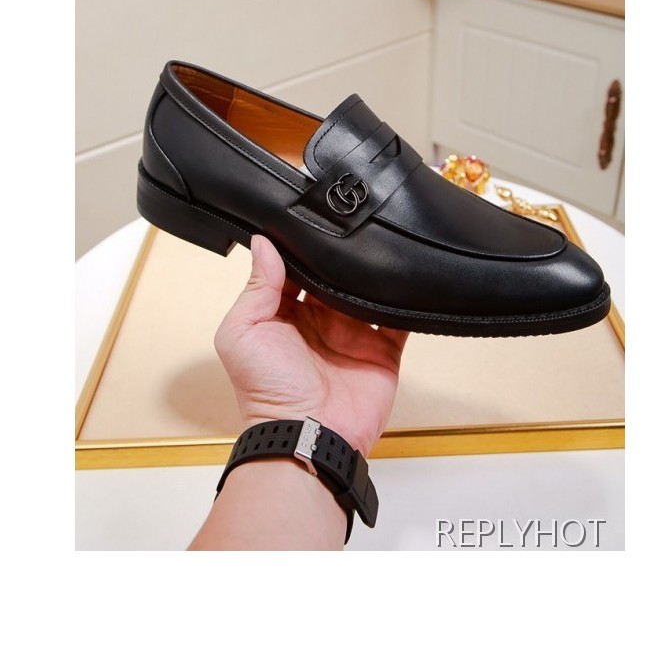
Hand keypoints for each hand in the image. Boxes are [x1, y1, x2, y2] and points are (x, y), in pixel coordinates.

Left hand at [214, 235, 408, 456]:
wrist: (309, 436)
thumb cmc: (267, 391)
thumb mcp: (243, 334)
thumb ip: (256, 288)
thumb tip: (262, 242)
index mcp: (284, 315)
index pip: (293, 270)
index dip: (299, 247)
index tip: (308, 219)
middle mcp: (319, 321)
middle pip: (333, 277)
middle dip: (340, 255)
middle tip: (350, 225)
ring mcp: (352, 336)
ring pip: (366, 292)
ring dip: (371, 273)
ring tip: (377, 243)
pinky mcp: (382, 351)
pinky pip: (397, 319)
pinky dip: (403, 300)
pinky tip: (404, 278)